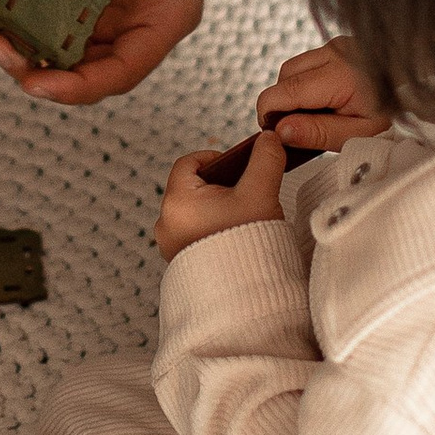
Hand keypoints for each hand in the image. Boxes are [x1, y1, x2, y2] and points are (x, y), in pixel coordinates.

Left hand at [0, 0, 206, 107]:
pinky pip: (55, 15)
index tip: (36, 84)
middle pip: (90, 69)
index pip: (125, 70)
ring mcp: (114, 12)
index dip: (81, 86)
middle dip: (41, 69)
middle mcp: (141, 22)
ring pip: (67, 49)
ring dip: (28, 45)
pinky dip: (27, 9)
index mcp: (168, 15)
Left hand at [155, 130, 288, 262]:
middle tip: (244, 192)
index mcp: (177, 201)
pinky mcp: (179, 262)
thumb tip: (269, 138)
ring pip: (192, 212)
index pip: (188, 163)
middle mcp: (165, 222)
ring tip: (242, 216)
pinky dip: (210, 229)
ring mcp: (169, 245)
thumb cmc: (248, 244)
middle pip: (190, 188)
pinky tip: (233, 236)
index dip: (214, 157)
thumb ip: (265, 160)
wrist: (244, 296)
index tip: (237, 165)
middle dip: (218, 185)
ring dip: (215, 208)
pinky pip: (192, 234)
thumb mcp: (260, 193)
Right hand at [257, 37, 389, 150]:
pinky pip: (313, 61)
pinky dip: (312, 81)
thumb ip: (318, 133)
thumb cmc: (400, 111)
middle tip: (299, 128)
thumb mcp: (360, 133)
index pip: (282, 92)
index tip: (274, 133)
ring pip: (296, 67)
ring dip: (297, 91)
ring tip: (319, 114)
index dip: (269, 114)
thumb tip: (281, 131)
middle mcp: (335, 52)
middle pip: (285, 76)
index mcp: (339, 76)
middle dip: (284, 102)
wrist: (428, 84)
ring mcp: (339, 44)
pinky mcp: (342, 44)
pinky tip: (330, 98)